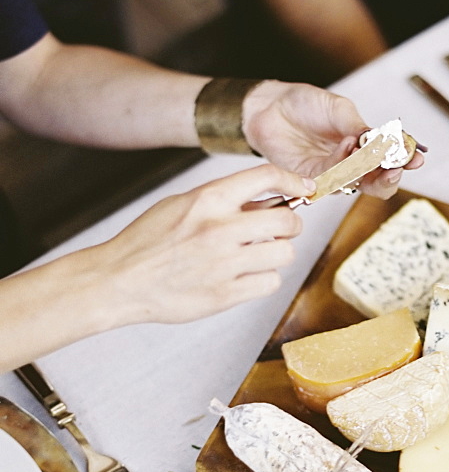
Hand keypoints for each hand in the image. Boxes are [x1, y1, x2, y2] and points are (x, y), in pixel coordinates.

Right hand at [94, 165, 314, 324]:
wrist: (119, 280)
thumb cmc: (148, 241)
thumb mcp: (182, 205)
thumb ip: (225, 201)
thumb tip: (270, 201)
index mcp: (207, 199)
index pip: (266, 177)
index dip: (294, 180)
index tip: (305, 188)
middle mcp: (219, 229)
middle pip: (288, 222)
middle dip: (290, 226)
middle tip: (279, 231)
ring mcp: (223, 264)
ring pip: (284, 254)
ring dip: (276, 255)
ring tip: (255, 256)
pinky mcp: (225, 295)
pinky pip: (270, 283)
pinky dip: (262, 280)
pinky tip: (244, 277)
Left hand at [242, 80, 423, 198]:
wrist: (272, 107)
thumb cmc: (305, 105)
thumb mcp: (340, 110)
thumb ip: (361, 128)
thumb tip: (384, 140)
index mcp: (364, 147)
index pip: (390, 161)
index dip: (405, 161)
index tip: (417, 157)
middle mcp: (351, 165)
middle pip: (378, 184)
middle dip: (390, 178)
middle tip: (396, 167)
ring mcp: (333, 174)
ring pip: (358, 184)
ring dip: (366, 166)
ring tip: (365, 144)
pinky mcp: (312, 179)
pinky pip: (333, 178)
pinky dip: (343, 162)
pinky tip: (347, 144)